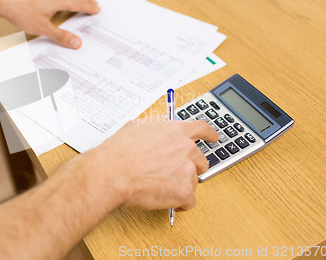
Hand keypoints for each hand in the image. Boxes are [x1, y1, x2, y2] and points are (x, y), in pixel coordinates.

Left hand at [0, 0, 99, 48]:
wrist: (1, 0)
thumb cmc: (20, 12)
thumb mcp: (42, 28)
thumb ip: (60, 36)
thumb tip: (76, 42)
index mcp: (57, 0)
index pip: (77, 3)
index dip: (88, 7)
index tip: (98, 9)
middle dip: (84, 1)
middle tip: (94, 4)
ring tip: (79, 2)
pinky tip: (58, 1)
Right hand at [93, 117, 217, 210]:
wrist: (111, 173)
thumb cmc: (118, 153)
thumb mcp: (135, 126)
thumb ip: (154, 124)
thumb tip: (160, 124)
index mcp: (175, 131)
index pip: (202, 129)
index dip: (210, 134)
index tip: (214, 138)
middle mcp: (185, 148)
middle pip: (200, 160)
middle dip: (188, 168)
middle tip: (171, 173)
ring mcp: (187, 169)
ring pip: (193, 181)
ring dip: (180, 184)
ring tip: (158, 185)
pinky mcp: (185, 191)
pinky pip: (189, 201)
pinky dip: (179, 203)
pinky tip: (163, 198)